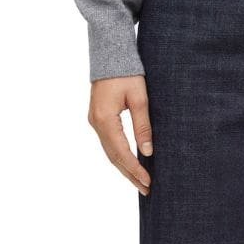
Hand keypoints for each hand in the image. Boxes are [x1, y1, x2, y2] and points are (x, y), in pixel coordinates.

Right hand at [87, 76, 152, 192]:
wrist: (110, 53)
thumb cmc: (127, 73)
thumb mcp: (140, 99)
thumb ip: (143, 126)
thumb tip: (148, 151)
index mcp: (105, 119)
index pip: (121, 152)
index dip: (135, 169)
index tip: (148, 181)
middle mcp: (96, 123)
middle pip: (114, 157)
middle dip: (130, 174)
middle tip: (146, 190)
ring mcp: (95, 121)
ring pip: (110, 152)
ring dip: (125, 168)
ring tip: (140, 182)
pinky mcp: (98, 118)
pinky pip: (109, 144)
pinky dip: (120, 156)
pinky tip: (130, 164)